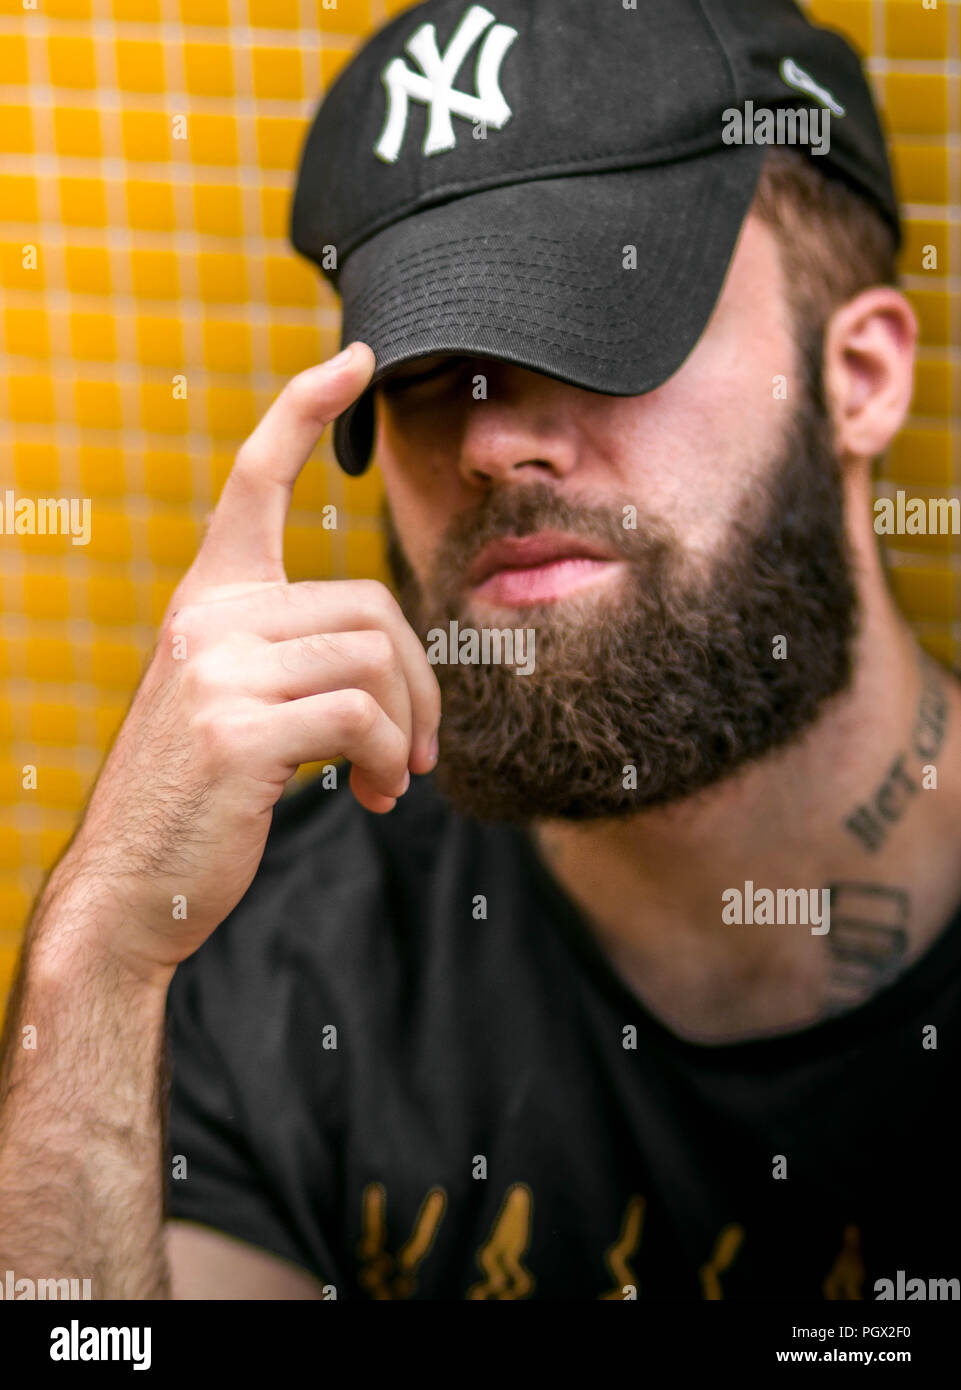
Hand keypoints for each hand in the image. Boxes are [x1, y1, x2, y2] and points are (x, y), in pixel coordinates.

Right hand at [55, 344, 440, 978]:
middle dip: (418, 680)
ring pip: (373, 659)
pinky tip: (372, 797)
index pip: (255, 481)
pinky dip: (389, 760)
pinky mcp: (237, 726)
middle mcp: (207, 618)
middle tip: (423, 747)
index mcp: (208, 602)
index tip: (351, 358)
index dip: (303, 413)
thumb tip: (391, 662)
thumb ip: (294, 659)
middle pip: (369, 603)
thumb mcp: (234, 705)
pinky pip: (362, 715)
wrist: (130, 888)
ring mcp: (216, 667)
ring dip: (406, 730)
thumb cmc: (197, 799)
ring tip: (390, 780)